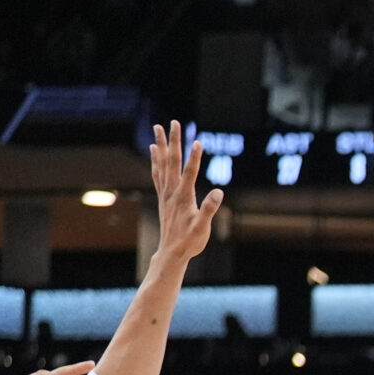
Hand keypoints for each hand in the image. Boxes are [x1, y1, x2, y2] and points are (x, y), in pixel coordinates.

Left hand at [148, 121, 223, 266]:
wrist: (172, 252)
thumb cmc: (190, 241)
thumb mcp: (203, 228)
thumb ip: (210, 209)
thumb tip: (218, 193)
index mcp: (183, 197)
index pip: (189, 173)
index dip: (194, 157)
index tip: (198, 141)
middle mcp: (172, 191)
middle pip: (172, 162)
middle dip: (173, 141)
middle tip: (173, 123)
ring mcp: (165, 193)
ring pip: (162, 164)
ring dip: (161, 145)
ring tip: (158, 128)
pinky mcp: (163, 196)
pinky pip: (157, 173)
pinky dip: (156, 160)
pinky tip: (155, 151)